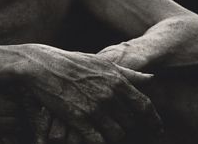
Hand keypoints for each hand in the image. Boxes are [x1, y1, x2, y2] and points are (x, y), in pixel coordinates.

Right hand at [19, 45, 161, 142]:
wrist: (40, 65)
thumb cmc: (69, 62)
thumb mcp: (100, 63)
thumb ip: (127, 73)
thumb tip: (152, 79)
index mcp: (116, 79)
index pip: (144, 106)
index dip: (154, 121)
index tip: (157, 130)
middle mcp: (108, 94)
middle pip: (131, 122)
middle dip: (127, 127)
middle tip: (119, 127)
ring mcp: (94, 107)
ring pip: (117, 134)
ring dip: (113, 136)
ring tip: (105, 132)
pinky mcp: (78, 118)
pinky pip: (98, 139)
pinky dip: (99, 141)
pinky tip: (93, 137)